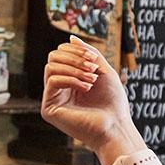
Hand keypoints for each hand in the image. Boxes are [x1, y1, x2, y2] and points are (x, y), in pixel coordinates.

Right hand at [41, 35, 140, 156]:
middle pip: (53, 57)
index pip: (61, 54)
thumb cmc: (112, 102)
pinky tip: (86, 88)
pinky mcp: (49, 109)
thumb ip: (87, 53)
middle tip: (93, 68)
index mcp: (70, 80)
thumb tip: (70, 38)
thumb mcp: (103, 70)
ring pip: (51, 67)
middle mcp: (59, 89)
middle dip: (74, 58)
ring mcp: (53, 99)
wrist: (115, 126)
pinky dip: (71, 79)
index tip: (94, 60)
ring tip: (91, 79)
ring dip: (74, 68)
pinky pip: (52, 81)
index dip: (76, 51)